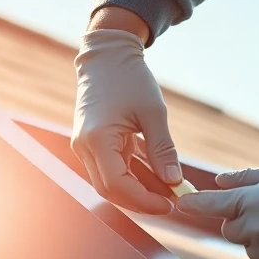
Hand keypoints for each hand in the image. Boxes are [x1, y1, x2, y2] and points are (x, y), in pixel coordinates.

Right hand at [71, 28, 181, 214]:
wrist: (107, 55)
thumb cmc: (130, 78)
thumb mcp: (153, 112)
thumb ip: (163, 149)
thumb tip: (174, 181)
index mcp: (96, 139)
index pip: (117, 185)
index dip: (143, 200)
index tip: (169, 203)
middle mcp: (84, 146)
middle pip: (110, 190)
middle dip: (141, 200)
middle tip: (171, 202)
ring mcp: (86, 146)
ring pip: (111, 182)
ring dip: (139, 189)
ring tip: (169, 190)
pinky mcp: (93, 143)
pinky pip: (113, 168)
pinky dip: (134, 176)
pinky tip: (158, 178)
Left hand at [176, 167, 258, 258]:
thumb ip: (245, 179)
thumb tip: (219, 181)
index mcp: (253, 200)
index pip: (213, 204)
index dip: (195, 204)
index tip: (181, 204)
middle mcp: (256, 226)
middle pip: (229, 230)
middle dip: (240, 222)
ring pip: (247, 246)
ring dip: (257, 237)